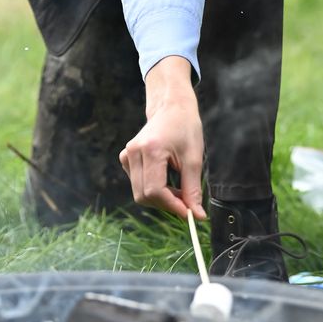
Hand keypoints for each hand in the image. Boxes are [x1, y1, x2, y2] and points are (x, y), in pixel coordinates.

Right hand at [119, 56, 206, 219]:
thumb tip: (196, 215)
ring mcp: (127, 154)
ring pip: (140, 193)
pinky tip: (167, 180)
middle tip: (188, 203)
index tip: (190, 214)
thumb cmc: (186, 126)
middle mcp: (134, 152)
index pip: (155, 191)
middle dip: (167, 204)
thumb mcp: (194, 158)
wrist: (172, 106)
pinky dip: (153, 189)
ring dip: (161, 198)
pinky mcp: (126, 157)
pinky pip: (137, 184)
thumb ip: (193, 188)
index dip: (173, 206)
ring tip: (180, 190)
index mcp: (151, 150)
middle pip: (144, 195)